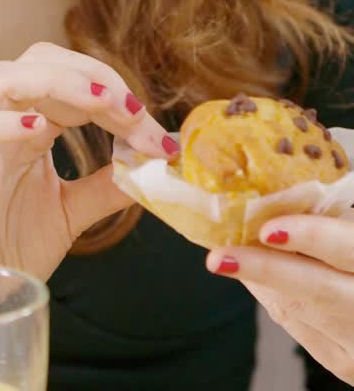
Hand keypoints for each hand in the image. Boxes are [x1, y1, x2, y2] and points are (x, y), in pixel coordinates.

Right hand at [0, 41, 177, 282]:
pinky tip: (37, 126)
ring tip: (99, 101)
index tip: (157, 134)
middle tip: (133, 109)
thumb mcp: (71, 212)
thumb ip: (106, 186)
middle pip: (41, 59)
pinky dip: (4, 122)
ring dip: (57, 81)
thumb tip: (153, 167)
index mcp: (32, 122)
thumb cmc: (9, 248)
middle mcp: (4, 118)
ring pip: (6, 77)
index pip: (74, 81)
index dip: (118, 95)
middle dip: (92, 74)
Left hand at [205, 211, 353, 385]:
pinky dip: (273, 299)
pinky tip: (254, 279)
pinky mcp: (344, 364)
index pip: (349, 249)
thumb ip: (339, 225)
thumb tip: (283, 197)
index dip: (311, 236)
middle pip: (316, 289)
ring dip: (259, 281)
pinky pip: (298, 329)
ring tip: (226, 256)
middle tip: (220, 257)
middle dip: (264, 270)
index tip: (269, 228)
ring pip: (299, 310)